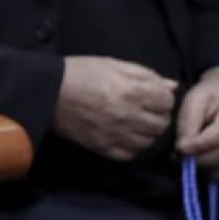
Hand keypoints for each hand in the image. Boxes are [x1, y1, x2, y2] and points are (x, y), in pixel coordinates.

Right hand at [53, 56, 176, 160]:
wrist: (47, 92)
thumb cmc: (80, 73)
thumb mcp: (113, 65)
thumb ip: (146, 75)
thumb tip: (171, 86)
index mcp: (132, 91)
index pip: (168, 101)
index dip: (161, 97)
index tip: (151, 95)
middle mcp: (128, 115)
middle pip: (161, 123)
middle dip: (157, 115)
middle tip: (144, 110)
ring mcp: (115, 134)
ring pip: (148, 141)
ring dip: (145, 132)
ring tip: (133, 123)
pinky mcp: (102, 147)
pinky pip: (129, 154)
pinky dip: (131, 147)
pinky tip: (123, 136)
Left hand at [177, 66, 218, 177]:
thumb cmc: (208, 98)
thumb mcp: (193, 102)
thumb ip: (188, 124)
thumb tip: (183, 150)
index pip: (217, 136)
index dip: (196, 146)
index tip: (179, 149)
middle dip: (198, 159)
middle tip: (180, 156)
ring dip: (204, 166)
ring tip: (190, 156)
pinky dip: (212, 169)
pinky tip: (201, 159)